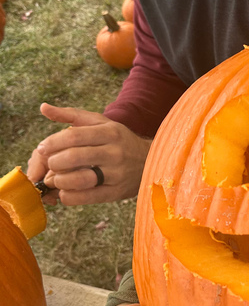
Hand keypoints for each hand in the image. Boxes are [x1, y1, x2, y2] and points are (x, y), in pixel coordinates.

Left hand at [28, 103, 150, 204]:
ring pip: (80, 179)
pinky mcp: (116, 192)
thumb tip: (44, 108)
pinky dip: (70, 196)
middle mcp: (114, 152)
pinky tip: (65, 191)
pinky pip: (87, 197)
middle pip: (74, 157)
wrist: (149, 161)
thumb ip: (71, 115)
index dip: (52, 143)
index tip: (41, 149)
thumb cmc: (118, 140)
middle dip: (54, 162)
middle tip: (50, 164)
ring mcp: (116, 174)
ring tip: (56, 178)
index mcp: (109, 132)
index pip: (74, 136)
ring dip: (60, 180)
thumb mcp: (100, 123)